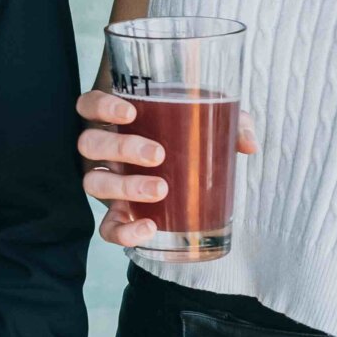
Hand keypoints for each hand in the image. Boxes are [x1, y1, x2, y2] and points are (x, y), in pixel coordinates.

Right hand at [74, 89, 258, 248]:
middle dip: (121, 149)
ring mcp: (106, 180)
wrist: (183, 168)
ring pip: (93, 182)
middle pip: (90, 144)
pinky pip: (106, 225)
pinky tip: (147, 228)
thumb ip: (231, 124)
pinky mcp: (115, 212)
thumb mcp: (207, 122)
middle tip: (157, 155)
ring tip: (160, 189)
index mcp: (115, 119)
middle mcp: (102, 149)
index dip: (101, 107)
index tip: (130, 112)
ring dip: (124, 186)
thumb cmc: (186, 136)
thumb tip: (248, 144)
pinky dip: (121, 230)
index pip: (88, 105)